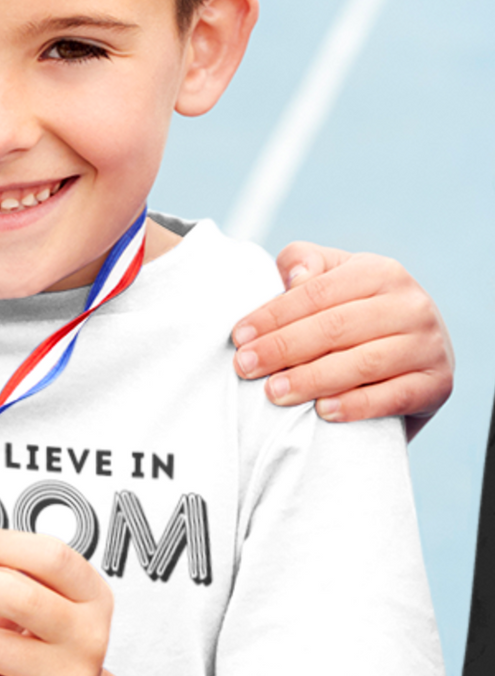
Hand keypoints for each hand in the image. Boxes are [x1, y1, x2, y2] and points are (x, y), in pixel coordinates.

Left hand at [230, 243, 452, 435]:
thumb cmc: (354, 311)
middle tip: (245, 367)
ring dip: (312, 379)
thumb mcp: (331, 277)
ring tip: (273, 392)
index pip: (316, 293)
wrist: (412, 352)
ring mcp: (428, 346)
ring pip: (362, 363)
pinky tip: (322, 411)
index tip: (239, 337)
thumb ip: (304, 264)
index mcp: (381, 272)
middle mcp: (411, 305)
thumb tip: (295, 278)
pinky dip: (356, 405)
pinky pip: (394, 397)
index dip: (273, 315)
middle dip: (283, 348)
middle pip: (335, 328)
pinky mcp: (437, 385)